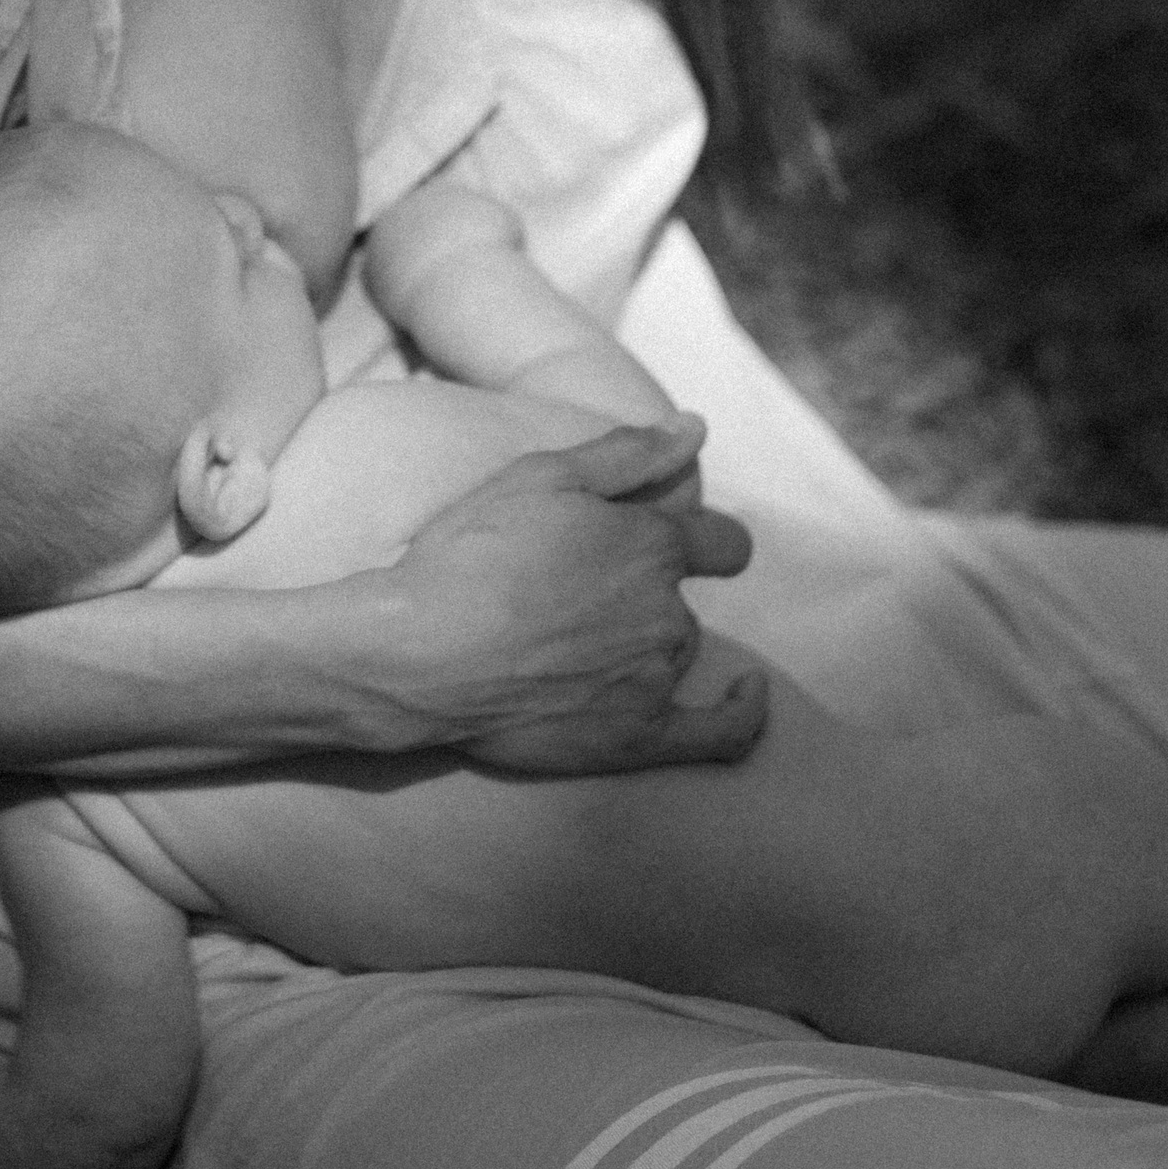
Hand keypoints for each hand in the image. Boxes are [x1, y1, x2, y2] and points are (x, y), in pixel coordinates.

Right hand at [380, 422, 768, 774]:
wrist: (417, 655)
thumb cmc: (468, 556)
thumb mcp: (539, 477)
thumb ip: (627, 454)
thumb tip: (695, 430)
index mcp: (651, 544)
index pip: (719, 541)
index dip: (700, 540)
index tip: (676, 545)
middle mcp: (666, 611)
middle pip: (681, 600)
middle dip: (643, 594)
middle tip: (572, 598)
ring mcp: (655, 678)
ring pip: (676, 651)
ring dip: (644, 643)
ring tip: (573, 646)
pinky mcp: (636, 738)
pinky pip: (720, 733)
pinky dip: (744, 714)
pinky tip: (750, 696)